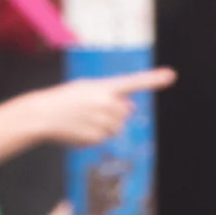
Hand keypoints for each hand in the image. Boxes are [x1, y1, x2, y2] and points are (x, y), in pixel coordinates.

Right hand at [33, 66, 174, 145]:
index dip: (154, 80)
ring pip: (116, 127)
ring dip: (105, 124)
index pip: (134, 82)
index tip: (172, 75)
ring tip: (83, 118)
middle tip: (90, 107)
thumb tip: (131, 109)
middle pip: (125, 111)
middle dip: (113, 111)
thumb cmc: (65, 98)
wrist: (44, 114)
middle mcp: (108, 105)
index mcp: (104, 87)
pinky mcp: (99, 138)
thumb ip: (111, 95)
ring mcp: (104, 123)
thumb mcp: (87, 88)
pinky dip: (95, 134)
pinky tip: (80, 128)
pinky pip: (105, 138)